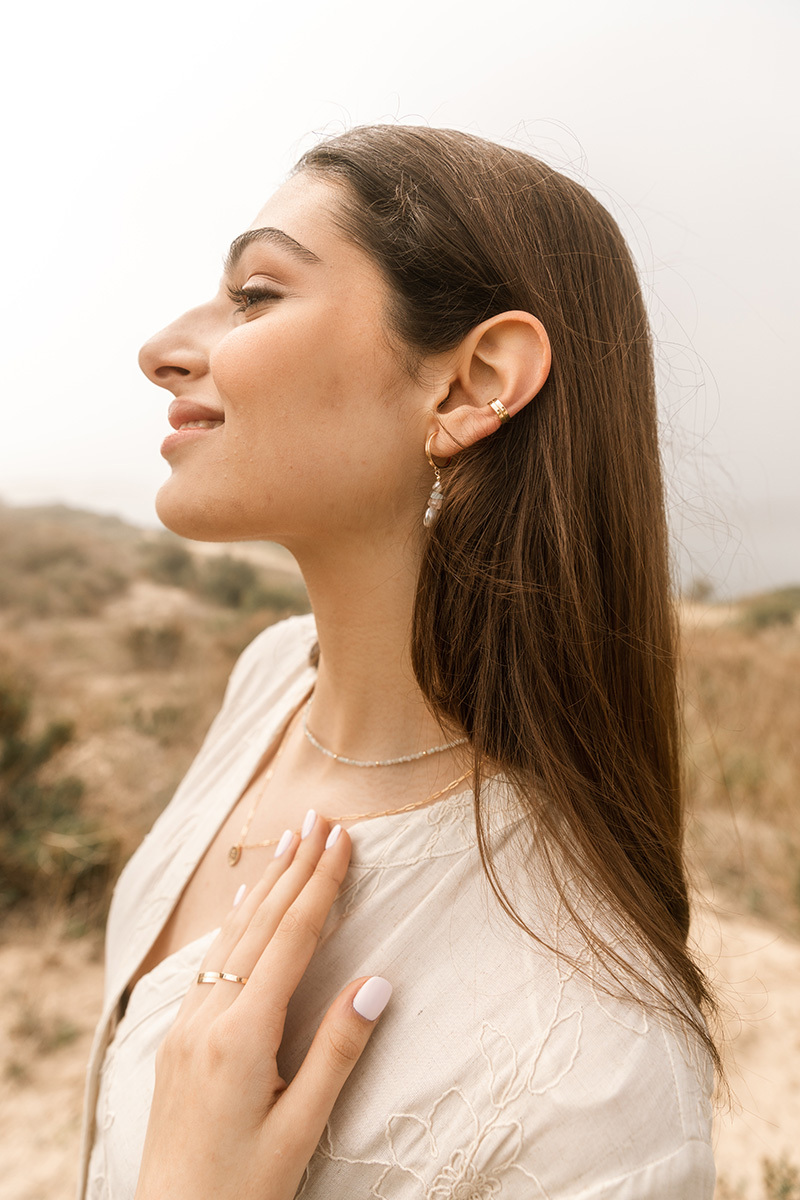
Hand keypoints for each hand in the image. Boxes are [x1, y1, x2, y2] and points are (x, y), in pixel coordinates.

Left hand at [134, 812, 391, 1199]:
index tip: (343, 839)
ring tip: (287, 841)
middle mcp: (208, 1018)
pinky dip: (234, 922)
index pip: (291, 939)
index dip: (320, 885)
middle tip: (318, 816)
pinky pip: (210, 962)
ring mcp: (186, 1027)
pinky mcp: (178, 1039)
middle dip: (293, 866)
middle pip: (260, 925)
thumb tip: (377, 980)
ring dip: (263, 885)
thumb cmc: (243, 1190)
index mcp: (241, 1036)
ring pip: (231, 937)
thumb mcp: (301, 1130)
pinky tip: (240, 903)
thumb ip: (337, 1052)